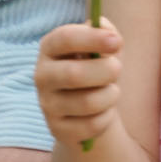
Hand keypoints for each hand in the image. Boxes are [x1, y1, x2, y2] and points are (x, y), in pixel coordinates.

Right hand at [34, 19, 123, 147]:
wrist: (86, 106)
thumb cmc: (94, 65)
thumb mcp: (99, 44)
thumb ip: (105, 31)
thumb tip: (111, 36)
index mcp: (49, 47)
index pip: (65, 39)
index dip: (91, 39)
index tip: (116, 42)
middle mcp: (42, 75)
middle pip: (74, 74)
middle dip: (105, 70)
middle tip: (118, 68)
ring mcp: (47, 105)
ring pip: (87, 102)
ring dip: (110, 95)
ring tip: (113, 91)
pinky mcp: (57, 130)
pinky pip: (91, 126)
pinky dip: (107, 117)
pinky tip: (105, 110)